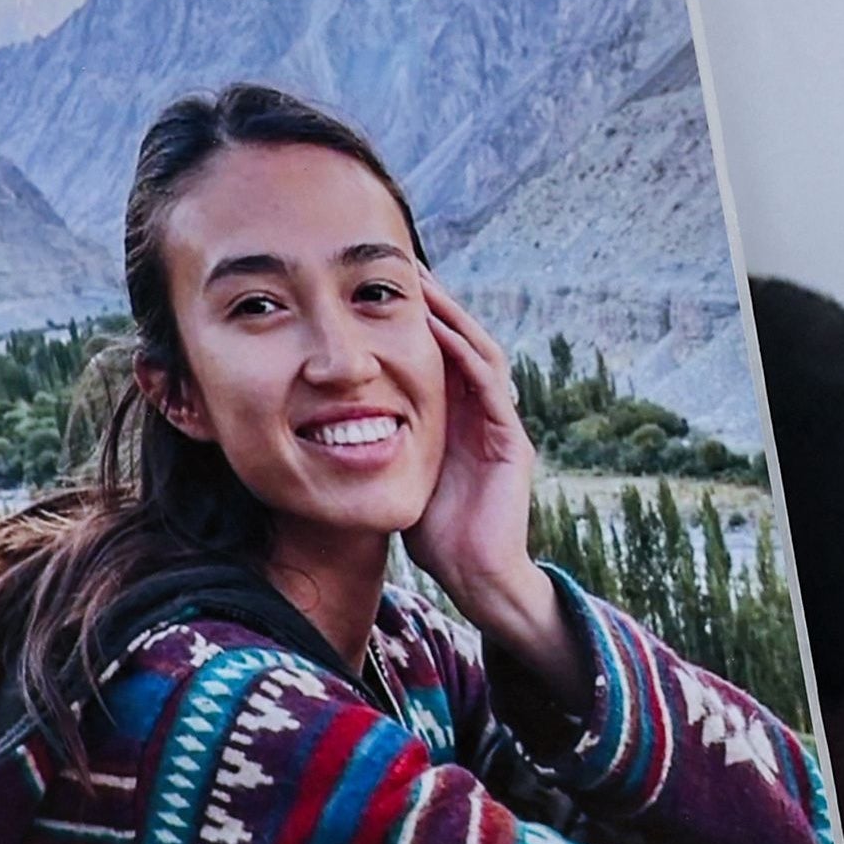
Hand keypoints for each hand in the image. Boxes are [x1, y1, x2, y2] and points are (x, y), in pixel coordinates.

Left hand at [406, 291, 579, 702]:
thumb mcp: (402, 473)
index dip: (419, 317)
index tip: (383, 285)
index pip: (441, 353)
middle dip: (436, 303)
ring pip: (481, 354)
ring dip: (453, 318)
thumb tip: (331, 421)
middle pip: (463, 341)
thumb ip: (385, 442)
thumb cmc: (436, 534)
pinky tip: (444, 333)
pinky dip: (467, 357)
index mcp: (458, 417)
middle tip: (404, 265)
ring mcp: (501, 424)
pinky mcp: (511, 443)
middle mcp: (484, 412)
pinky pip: (491, 389)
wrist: (476, 577)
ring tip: (423, 287)